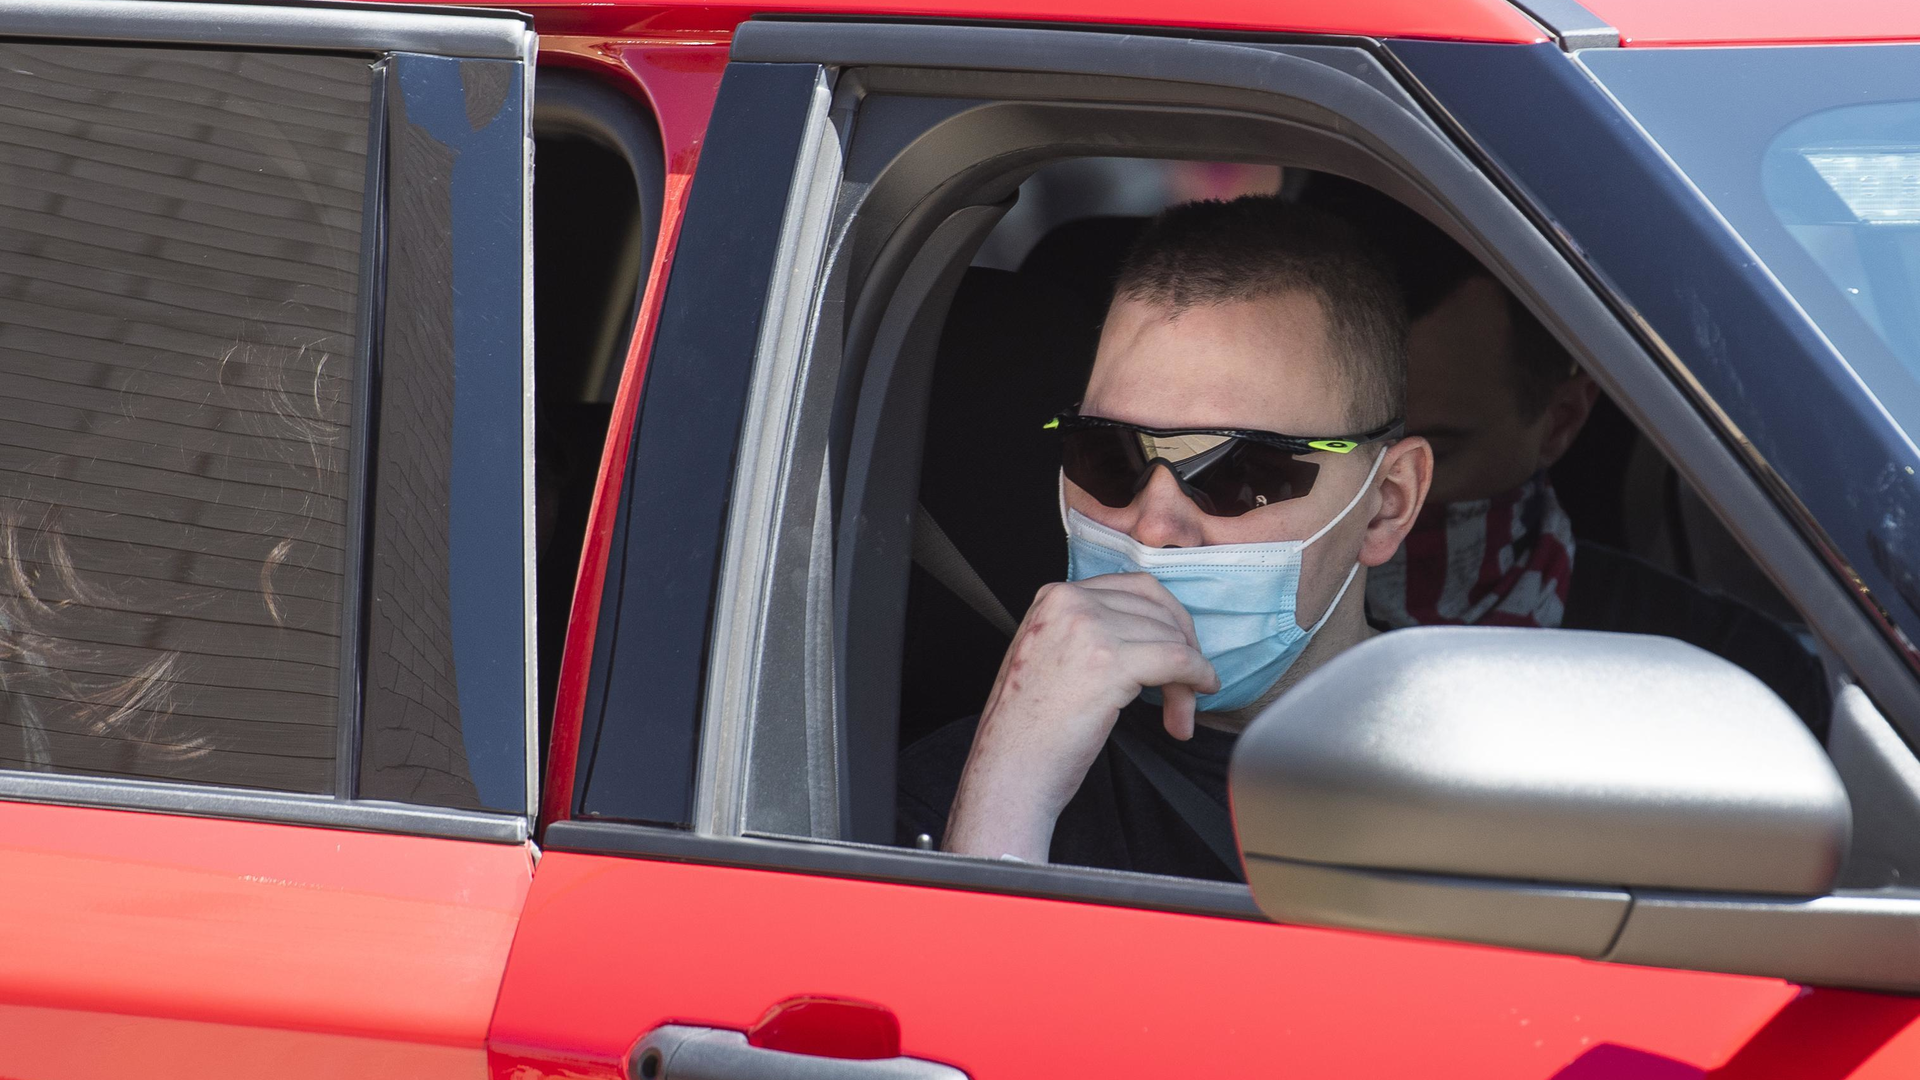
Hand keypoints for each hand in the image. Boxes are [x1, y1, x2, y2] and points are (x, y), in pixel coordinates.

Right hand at [943, 574, 1217, 861]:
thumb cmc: (1027, 727)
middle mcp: (1070, 602)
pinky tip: (1201, 691)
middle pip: (1157, 611)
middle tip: (1189, 685)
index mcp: (1054, 597)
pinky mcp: (1110, 663)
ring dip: (1188, 676)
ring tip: (1181, 712)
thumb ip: (1088, 631)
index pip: (1134, 589)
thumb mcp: (1048, 654)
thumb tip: (1150, 632)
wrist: (1009, 767)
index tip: (1180, 648)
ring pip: (1170, 637)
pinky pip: (1178, 659)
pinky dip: (1198, 675)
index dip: (1168, 620)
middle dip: (1182, 649)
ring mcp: (1089, 629)